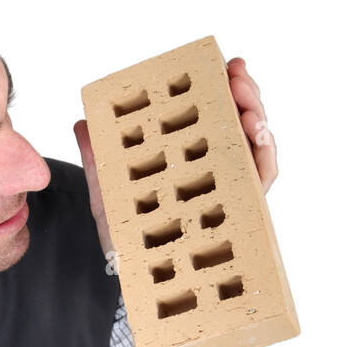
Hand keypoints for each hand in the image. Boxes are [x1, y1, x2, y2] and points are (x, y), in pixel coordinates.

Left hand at [74, 55, 278, 263]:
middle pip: (238, 120)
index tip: (223, 64)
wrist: (136, 282)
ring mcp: (228, 187)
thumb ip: (97, 159)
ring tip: (250, 107)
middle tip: (237, 74)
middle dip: (244, 92)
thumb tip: (81, 123)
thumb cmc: (126, 239)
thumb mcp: (107, 193)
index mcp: (185, 155)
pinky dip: (266, 156)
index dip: (220, 84)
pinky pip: (261, 179)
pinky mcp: (240, 211)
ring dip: (258, 117)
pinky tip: (259, 138)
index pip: (209, 111)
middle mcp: (212, 167)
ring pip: (255, 144)